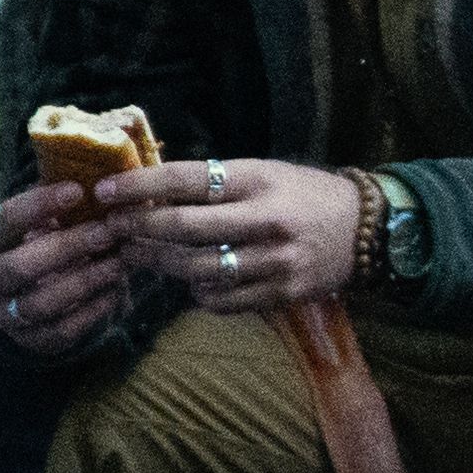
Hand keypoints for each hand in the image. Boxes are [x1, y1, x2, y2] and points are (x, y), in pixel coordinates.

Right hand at [0, 176, 148, 355]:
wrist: (21, 300)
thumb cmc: (38, 245)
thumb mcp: (39, 222)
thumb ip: (58, 204)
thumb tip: (98, 169)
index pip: (4, 221)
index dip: (39, 205)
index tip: (77, 191)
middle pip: (20, 266)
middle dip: (67, 247)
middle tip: (106, 232)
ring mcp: (3, 314)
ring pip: (39, 303)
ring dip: (84, 282)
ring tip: (118, 264)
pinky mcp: (28, 340)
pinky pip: (60, 331)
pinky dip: (91, 312)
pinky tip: (115, 291)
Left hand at [103, 153, 365, 320]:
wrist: (367, 229)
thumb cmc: (303, 195)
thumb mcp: (264, 172)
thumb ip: (215, 182)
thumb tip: (151, 187)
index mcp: (258, 180)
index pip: (186, 180)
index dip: (139, 185)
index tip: (105, 190)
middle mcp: (266, 220)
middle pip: (184, 228)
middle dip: (139, 229)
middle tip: (113, 228)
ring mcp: (275, 261)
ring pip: (198, 270)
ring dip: (160, 264)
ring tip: (138, 255)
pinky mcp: (281, 293)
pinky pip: (223, 300)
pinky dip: (198, 293)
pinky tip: (188, 281)